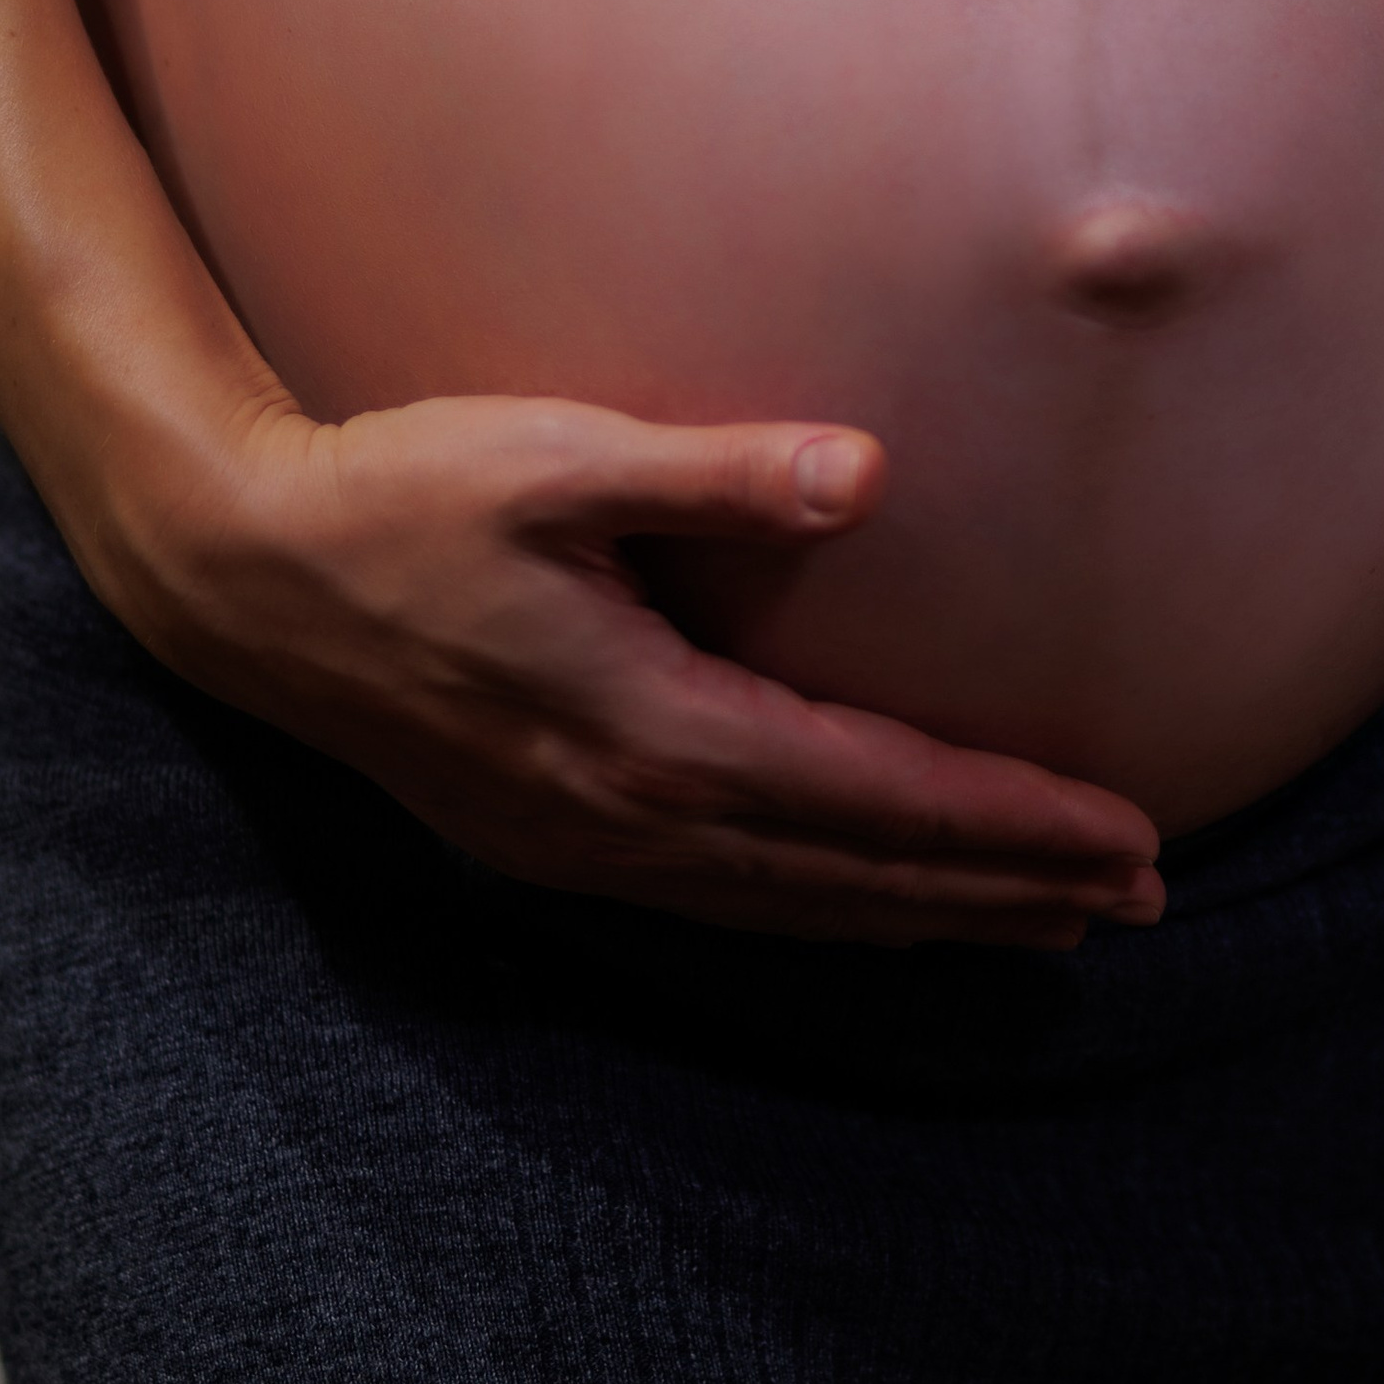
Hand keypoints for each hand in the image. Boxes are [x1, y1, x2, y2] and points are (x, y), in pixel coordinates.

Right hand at [105, 389, 1165, 948]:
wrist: (242, 579)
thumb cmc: (403, 495)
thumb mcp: (556, 458)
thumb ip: (714, 474)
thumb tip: (866, 474)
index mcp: (654, 729)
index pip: (878, 796)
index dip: (1012, 824)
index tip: (1129, 836)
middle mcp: (632, 818)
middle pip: (861, 877)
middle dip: (1008, 892)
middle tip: (1140, 900)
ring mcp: (589, 850)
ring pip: (801, 908)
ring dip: (934, 919)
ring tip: (1053, 925)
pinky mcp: (555, 847)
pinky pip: (734, 907)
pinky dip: (834, 917)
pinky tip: (884, 913)